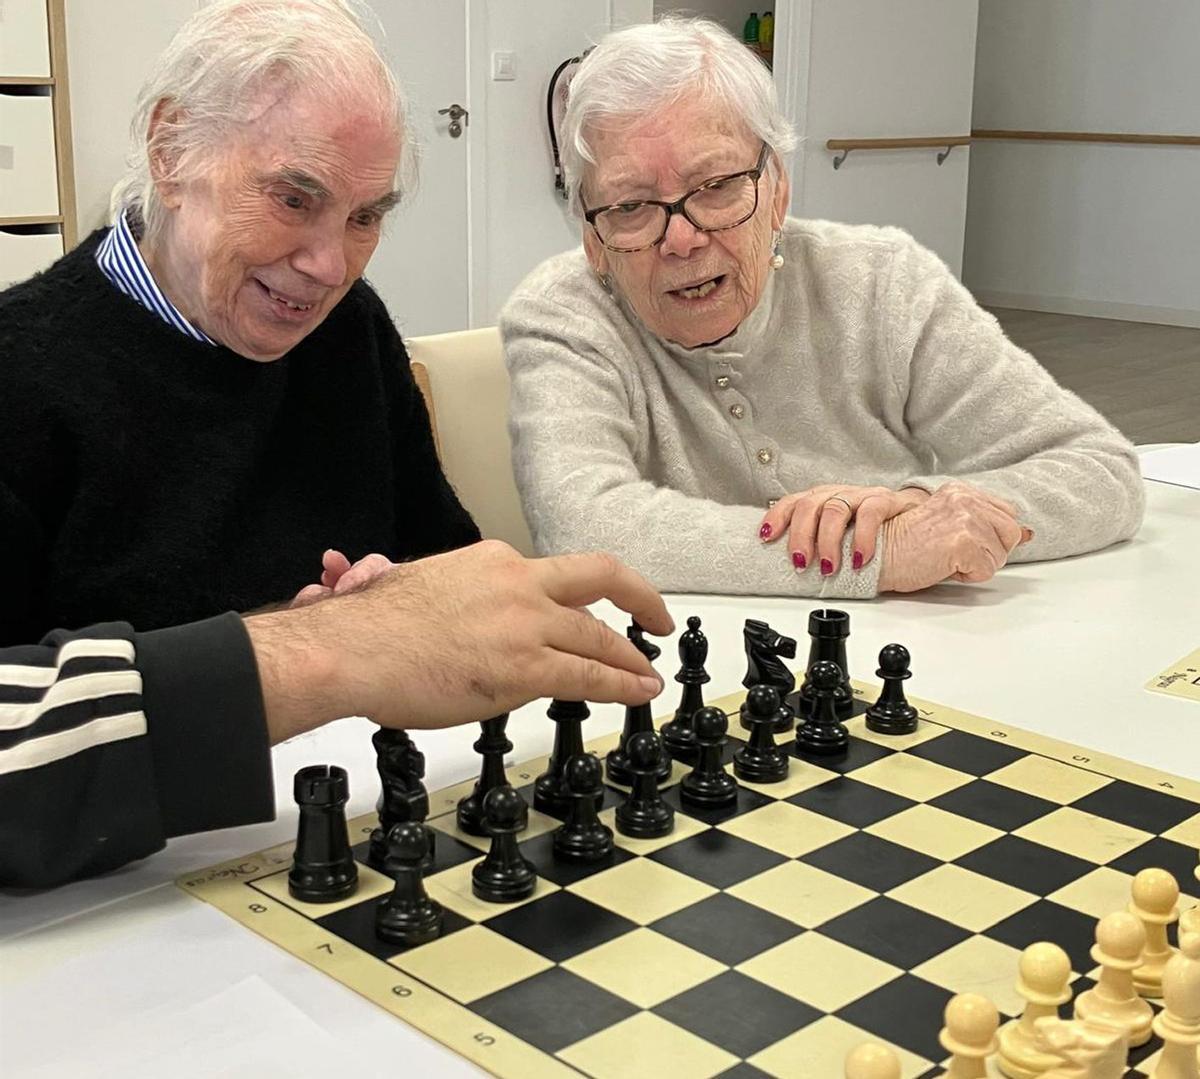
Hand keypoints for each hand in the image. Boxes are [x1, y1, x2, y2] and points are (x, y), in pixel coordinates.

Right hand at [247, 540, 674, 741]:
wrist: (350, 650)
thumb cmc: (368, 629)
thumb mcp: (420, 589)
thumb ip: (456, 600)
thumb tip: (463, 619)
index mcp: (492, 562)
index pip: (554, 579)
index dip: (585, 595)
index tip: (601, 602)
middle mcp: (518, 584)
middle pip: (599, 582)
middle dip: (638, 601)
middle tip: (656, 621)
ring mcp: (525, 624)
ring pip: (599, 638)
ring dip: (630, 659)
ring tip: (648, 675)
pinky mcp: (524, 667)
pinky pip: (589, 677)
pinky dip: (622, 685)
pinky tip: (639, 692)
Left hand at [759, 484, 929, 574]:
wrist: (928, 521)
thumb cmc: (881, 532)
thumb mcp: (845, 537)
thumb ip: (823, 545)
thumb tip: (797, 568)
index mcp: (825, 500)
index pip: (793, 502)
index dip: (777, 517)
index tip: (765, 538)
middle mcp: (842, 494)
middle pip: (810, 505)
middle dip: (800, 536)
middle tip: (801, 563)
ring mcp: (864, 495)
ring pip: (835, 508)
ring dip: (827, 541)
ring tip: (829, 566)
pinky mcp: (889, 501)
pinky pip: (871, 513)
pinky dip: (862, 538)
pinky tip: (860, 559)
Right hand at [878, 481, 1033, 591]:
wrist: (876, 557)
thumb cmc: (903, 545)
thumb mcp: (949, 525)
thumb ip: (986, 524)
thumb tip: (1027, 534)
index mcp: (961, 491)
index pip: (1006, 515)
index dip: (992, 537)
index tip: (968, 544)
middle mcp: (965, 499)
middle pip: (1010, 533)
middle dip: (990, 551)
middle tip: (955, 554)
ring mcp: (966, 519)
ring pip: (1000, 554)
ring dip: (976, 565)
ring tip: (945, 558)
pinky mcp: (963, 542)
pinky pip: (986, 570)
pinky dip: (967, 576)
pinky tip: (942, 566)